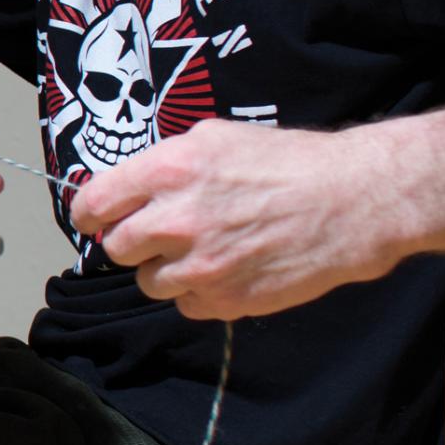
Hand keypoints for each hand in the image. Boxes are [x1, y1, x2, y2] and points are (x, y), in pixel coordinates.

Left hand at [69, 120, 406, 318]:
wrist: (353, 201)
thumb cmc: (288, 163)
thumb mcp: (215, 139)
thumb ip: (162, 165)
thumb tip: (125, 190)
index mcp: (169, 171)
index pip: (94, 203)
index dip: (91, 214)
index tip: (96, 220)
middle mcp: (177, 220)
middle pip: (118, 248)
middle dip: (134, 242)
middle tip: (161, 234)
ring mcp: (201, 265)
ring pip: (149, 282)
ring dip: (166, 270)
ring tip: (204, 250)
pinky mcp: (226, 300)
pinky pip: (186, 305)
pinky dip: (199, 293)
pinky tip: (227, 269)